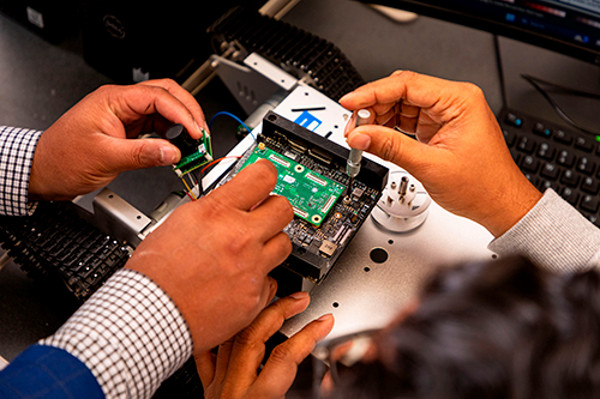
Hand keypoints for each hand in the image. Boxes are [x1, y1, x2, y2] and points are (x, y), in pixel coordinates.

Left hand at [29, 79, 207, 199]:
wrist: (44, 172)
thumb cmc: (63, 158)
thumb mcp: (105, 157)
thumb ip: (143, 154)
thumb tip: (173, 152)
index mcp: (113, 100)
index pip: (158, 97)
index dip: (182, 114)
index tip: (196, 133)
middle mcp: (122, 103)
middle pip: (167, 95)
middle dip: (189, 113)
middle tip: (201, 135)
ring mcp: (127, 115)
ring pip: (166, 111)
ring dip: (182, 125)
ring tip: (193, 145)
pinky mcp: (130, 129)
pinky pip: (158, 127)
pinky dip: (172, 137)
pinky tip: (177, 149)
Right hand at [126, 159, 294, 351]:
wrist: (151, 317)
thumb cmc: (154, 275)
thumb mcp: (177, 223)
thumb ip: (210, 208)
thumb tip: (229, 201)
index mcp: (217, 213)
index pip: (262, 176)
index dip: (267, 172)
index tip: (267, 176)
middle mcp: (240, 238)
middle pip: (283, 209)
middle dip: (274, 209)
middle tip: (262, 216)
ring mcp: (251, 268)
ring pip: (284, 244)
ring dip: (270, 244)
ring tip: (250, 252)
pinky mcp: (255, 297)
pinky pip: (272, 281)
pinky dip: (260, 279)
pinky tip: (241, 281)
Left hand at [195, 292, 334, 398]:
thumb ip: (303, 392)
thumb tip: (328, 382)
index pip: (285, 356)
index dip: (308, 334)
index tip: (324, 321)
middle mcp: (234, 389)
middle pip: (254, 335)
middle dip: (279, 311)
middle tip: (300, 299)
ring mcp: (217, 388)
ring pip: (231, 337)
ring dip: (252, 312)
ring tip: (267, 295)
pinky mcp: (208, 390)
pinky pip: (208, 354)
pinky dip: (220, 332)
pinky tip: (227, 317)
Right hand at [340, 71, 541, 236]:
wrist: (499, 205)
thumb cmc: (483, 186)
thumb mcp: (430, 166)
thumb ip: (391, 147)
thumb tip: (361, 136)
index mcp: (459, 100)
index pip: (406, 85)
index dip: (372, 92)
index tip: (351, 102)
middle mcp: (453, 102)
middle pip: (401, 92)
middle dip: (373, 107)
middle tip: (354, 127)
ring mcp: (445, 114)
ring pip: (400, 105)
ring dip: (378, 119)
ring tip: (361, 136)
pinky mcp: (438, 127)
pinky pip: (406, 120)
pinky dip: (389, 129)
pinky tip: (376, 138)